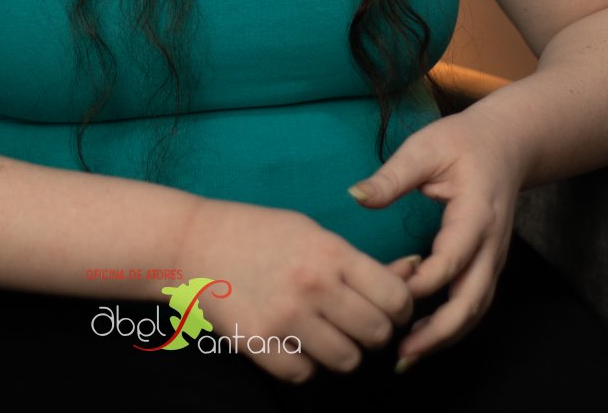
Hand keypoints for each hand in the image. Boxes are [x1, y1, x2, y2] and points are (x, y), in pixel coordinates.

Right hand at [176, 196, 418, 382]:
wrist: (196, 242)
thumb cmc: (259, 232)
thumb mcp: (312, 232)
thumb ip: (357, 261)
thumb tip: (411, 275)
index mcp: (330, 252)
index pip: (395, 299)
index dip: (399, 309)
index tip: (387, 308)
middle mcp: (313, 285)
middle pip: (376, 335)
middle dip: (372, 333)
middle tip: (356, 322)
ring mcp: (286, 317)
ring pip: (346, 361)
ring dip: (341, 351)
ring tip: (324, 331)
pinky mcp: (260, 344)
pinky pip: (305, 374)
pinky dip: (305, 363)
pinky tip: (294, 340)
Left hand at [347, 103, 525, 368]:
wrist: (505, 144)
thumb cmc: (462, 143)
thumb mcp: (424, 149)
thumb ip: (392, 177)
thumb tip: (355, 195)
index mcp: (476, 213)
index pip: (452, 260)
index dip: (423, 283)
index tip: (389, 292)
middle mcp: (490, 243)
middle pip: (472, 300)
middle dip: (438, 331)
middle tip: (400, 351)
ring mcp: (493, 257)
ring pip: (476, 309)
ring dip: (445, 335)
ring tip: (407, 354)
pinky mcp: (488, 264)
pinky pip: (474, 302)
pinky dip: (452, 324)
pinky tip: (423, 334)